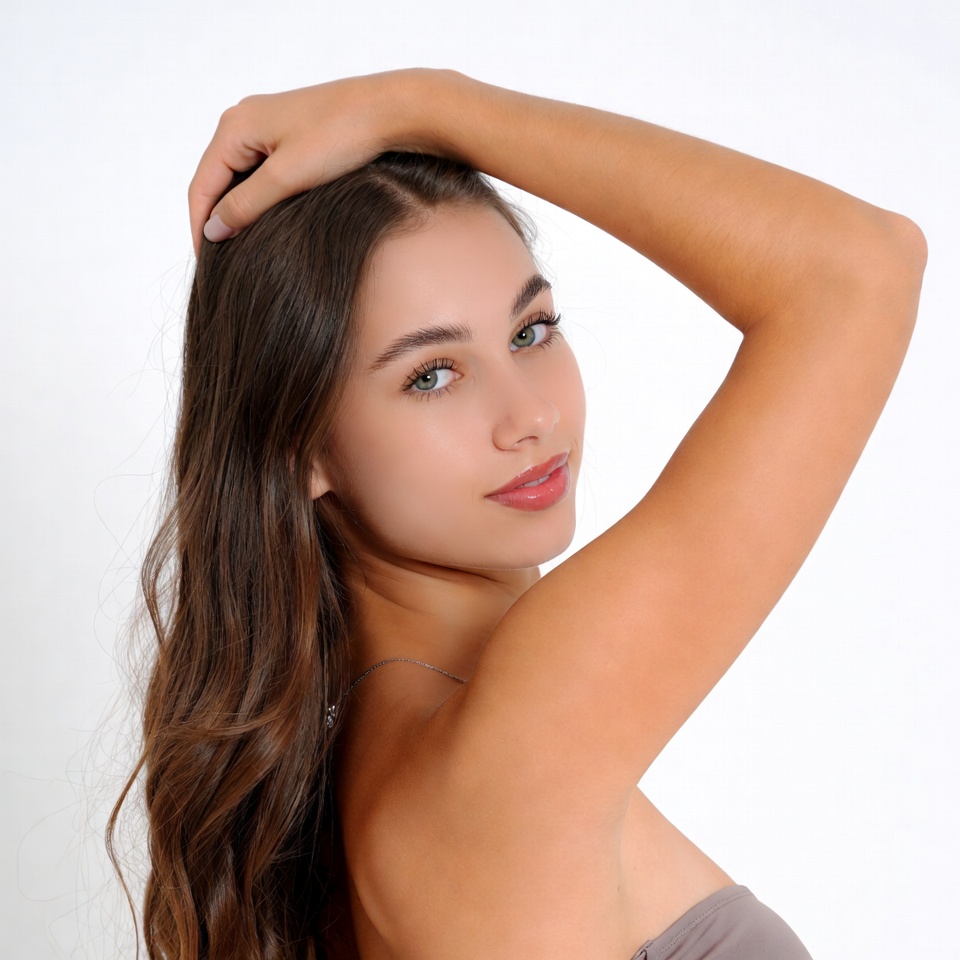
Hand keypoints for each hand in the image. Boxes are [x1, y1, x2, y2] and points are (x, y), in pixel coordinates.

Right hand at [187, 70, 437, 253]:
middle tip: (222, 261)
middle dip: (216, 219)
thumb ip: (245, 205)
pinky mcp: (291, 133)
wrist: (392, 110)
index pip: (201, 185)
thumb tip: (213, 230)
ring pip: (239, 176)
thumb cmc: (341, 137)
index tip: (207, 264)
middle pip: (216, 180)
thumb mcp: (287, 178)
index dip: (200, 227)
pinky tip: (268, 220)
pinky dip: (259, 196)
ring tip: (242, 246)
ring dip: (238, 209)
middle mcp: (244, 120)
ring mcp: (268, 124)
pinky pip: (261, 170)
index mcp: (234, 126)